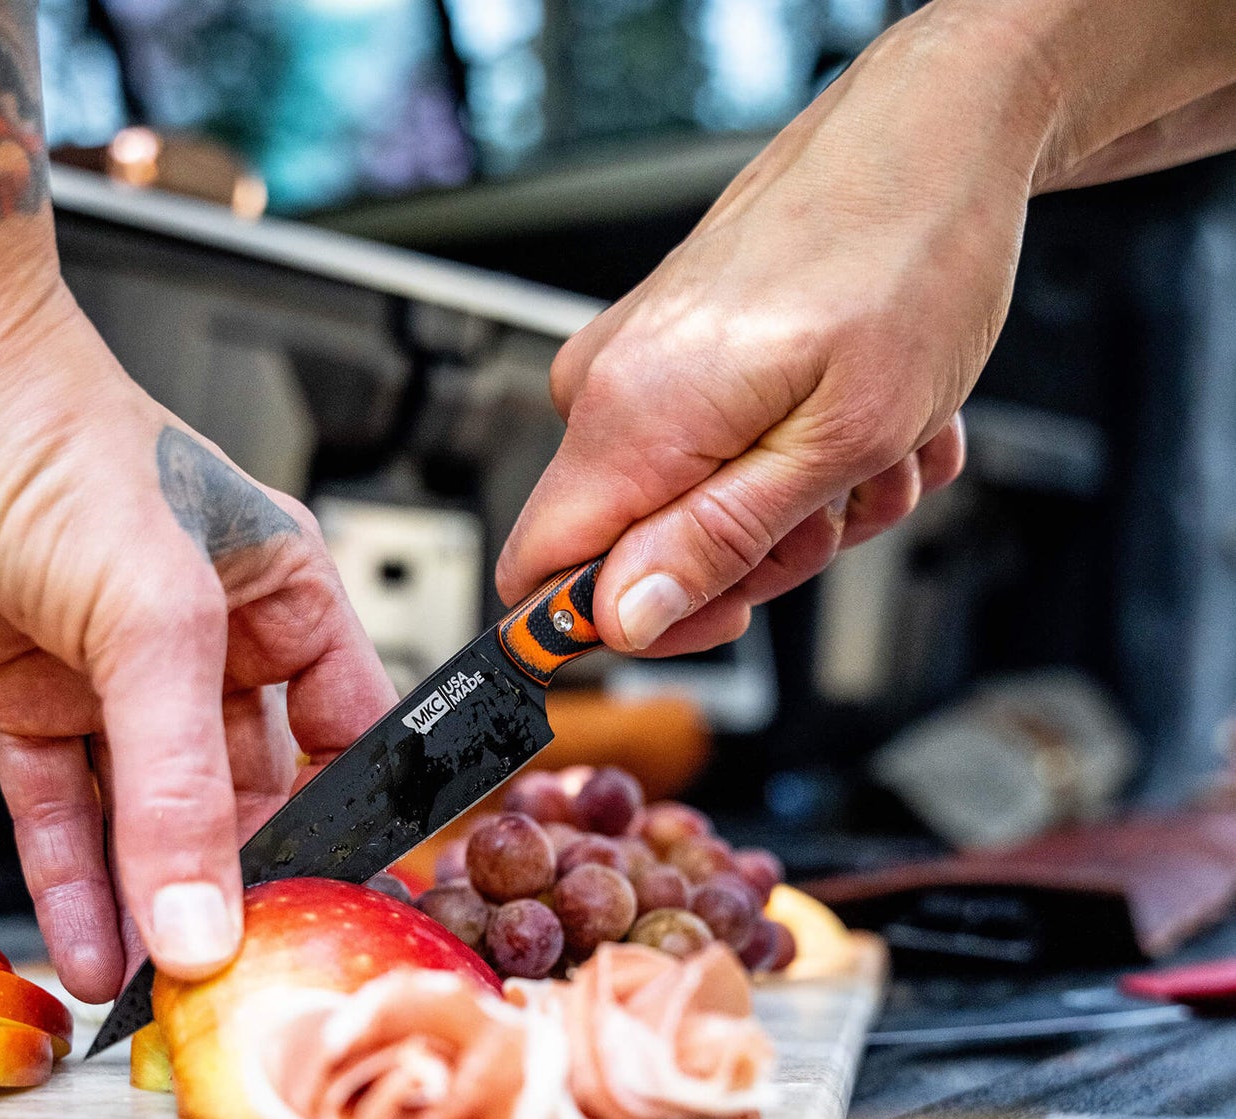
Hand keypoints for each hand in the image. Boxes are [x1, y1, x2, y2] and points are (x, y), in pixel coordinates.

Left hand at [0, 227, 393, 1001]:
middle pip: (246, 788)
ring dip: (152, 896)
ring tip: (161, 984)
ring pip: (150, 810)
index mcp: (281, 595)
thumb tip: (204, 915)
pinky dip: (75, 874)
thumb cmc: (52, 438)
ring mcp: (114, 674)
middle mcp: (207, 638)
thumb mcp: (153, 620)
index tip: (343, 903)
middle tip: (237, 966)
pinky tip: (95, 940)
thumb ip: (183, 780)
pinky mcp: (29, 695)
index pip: (346, 732)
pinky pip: (65, 804)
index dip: (352, 818)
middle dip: (236, 877)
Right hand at [496, 8, 1051, 651]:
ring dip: (805, 507)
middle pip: (641, 556)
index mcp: (629, 417)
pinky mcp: (681, 355)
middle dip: (757, 558)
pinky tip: (869, 419)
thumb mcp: (835, 442)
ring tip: (878, 446)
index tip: (720, 615)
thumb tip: (622, 618)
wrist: (936, 137)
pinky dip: (807, 458)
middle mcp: (614, 387)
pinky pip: (725, 457)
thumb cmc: (907, 257)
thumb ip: (716, 541)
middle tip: (841, 505)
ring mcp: (644, 367)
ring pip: (700, 512)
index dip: (621, 626)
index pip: (539, 578)